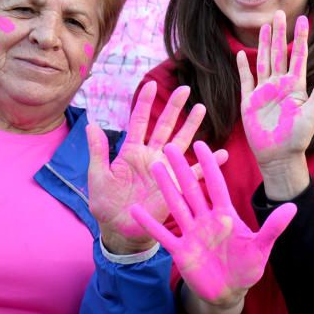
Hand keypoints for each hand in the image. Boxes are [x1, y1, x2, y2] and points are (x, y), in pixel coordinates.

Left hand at [87, 81, 224, 253]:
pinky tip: (221, 154)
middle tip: (186, 88)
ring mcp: (165, 169)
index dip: (145, 104)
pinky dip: (208, 164)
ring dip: (191, 127)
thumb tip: (91, 124)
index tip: (152, 85)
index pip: (139, 122)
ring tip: (201, 109)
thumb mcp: (97, 175)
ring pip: (181, 142)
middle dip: (175, 107)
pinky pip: (195, 173)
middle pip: (165, 126)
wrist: (119, 229)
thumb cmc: (106, 203)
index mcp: (131, 152)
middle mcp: (151, 156)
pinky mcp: (175, 185)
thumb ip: (98, 151)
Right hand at [130, 142, 296, 307]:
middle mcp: (206, 220)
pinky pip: (163, 235)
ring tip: (154, 167)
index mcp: (225, 215)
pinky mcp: (180, 250)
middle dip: (182, 169)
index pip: (216, 185)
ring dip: (166, 188)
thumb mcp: (261, 247)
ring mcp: (191, 234)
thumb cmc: (247, 268)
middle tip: (170, 147)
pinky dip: (150, 224)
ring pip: (176, 206)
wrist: (230, 293)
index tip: (201, 144)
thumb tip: (292, 208)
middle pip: (192, 189)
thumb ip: (273, 228)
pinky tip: (136, 210)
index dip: (209, 165)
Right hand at [237, 11, 313, 165]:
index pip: (297, 56)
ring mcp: (263, 92)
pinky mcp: (249, 102)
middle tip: (279, 13)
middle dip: (279, 33)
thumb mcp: (312, 113)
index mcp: (295, 86)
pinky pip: (245, 80)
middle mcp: (279, 85)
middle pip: (278, 53)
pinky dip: (242, 67)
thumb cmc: (299, 138)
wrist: (279, 156)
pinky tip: (240, 54)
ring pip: (262, 61)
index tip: (304, 20)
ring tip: (264, 26)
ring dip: (263, 44)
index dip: (299, 38)